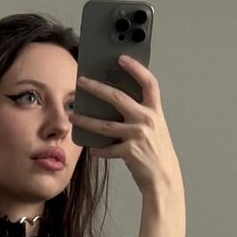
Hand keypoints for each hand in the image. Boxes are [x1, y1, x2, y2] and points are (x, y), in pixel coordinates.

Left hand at [70, 55, 181, 196]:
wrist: (164, 178)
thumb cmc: (157, 152)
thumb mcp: (154, 129)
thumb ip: (140, 114)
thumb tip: (116, 103)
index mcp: (155, 111)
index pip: (148, 83)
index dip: (136, 68)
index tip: (121, 58)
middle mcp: (147, 120)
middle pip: (118, 97)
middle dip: (96, 88)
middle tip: (81, 82)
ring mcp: (138, 136)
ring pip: (105, 125)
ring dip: (86, 120)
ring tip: (73, 116)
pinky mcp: (130, 152)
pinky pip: (107, 149)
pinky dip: (98, 150)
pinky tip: (91, 149)